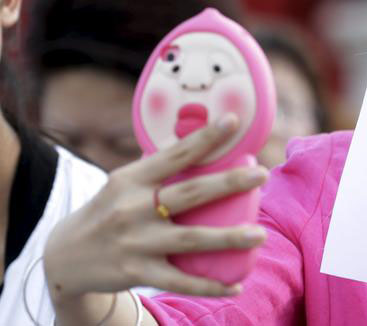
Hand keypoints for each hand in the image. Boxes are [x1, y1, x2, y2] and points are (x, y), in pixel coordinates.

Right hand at [43, 115, 268, 302]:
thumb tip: (201, 139)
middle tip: (262, 174)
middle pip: (190, 193)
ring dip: (228, 238)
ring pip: (190, 240)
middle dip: (229, 183)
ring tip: (260, 235)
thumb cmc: (110, 211)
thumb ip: (158, 167)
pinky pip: (179, 281)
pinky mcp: (136, 272)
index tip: (233, 121)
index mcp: (132, 179)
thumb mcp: (125, 183)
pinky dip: (209, 286)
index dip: (205, 138)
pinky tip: (236, 286)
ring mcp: (135, 242)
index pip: (175, 154)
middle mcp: (133, 208)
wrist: (64, 258)